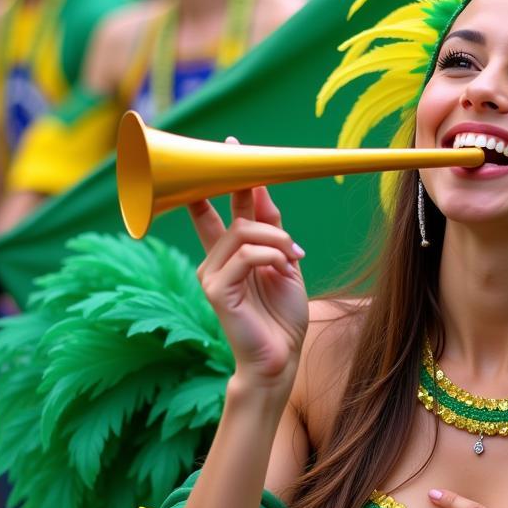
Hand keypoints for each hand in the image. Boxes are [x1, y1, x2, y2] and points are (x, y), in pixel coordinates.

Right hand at [189, 142, 307, 387]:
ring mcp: (212, 275)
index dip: (225, 179)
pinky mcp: (216, 291)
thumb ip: (273, 232)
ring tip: (295, 257)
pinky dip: (272, 256)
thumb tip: (263, 191)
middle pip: (230, 213)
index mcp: (228, 255)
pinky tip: (284, 270)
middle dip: (243, 188)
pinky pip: (246, 255)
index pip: (220, 209)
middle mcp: (214, 261)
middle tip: (252, 165)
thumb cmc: (282, 317)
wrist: (281, 359)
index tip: (232, 148)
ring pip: (243, 232)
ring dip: (277, 239)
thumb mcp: (284, 264)